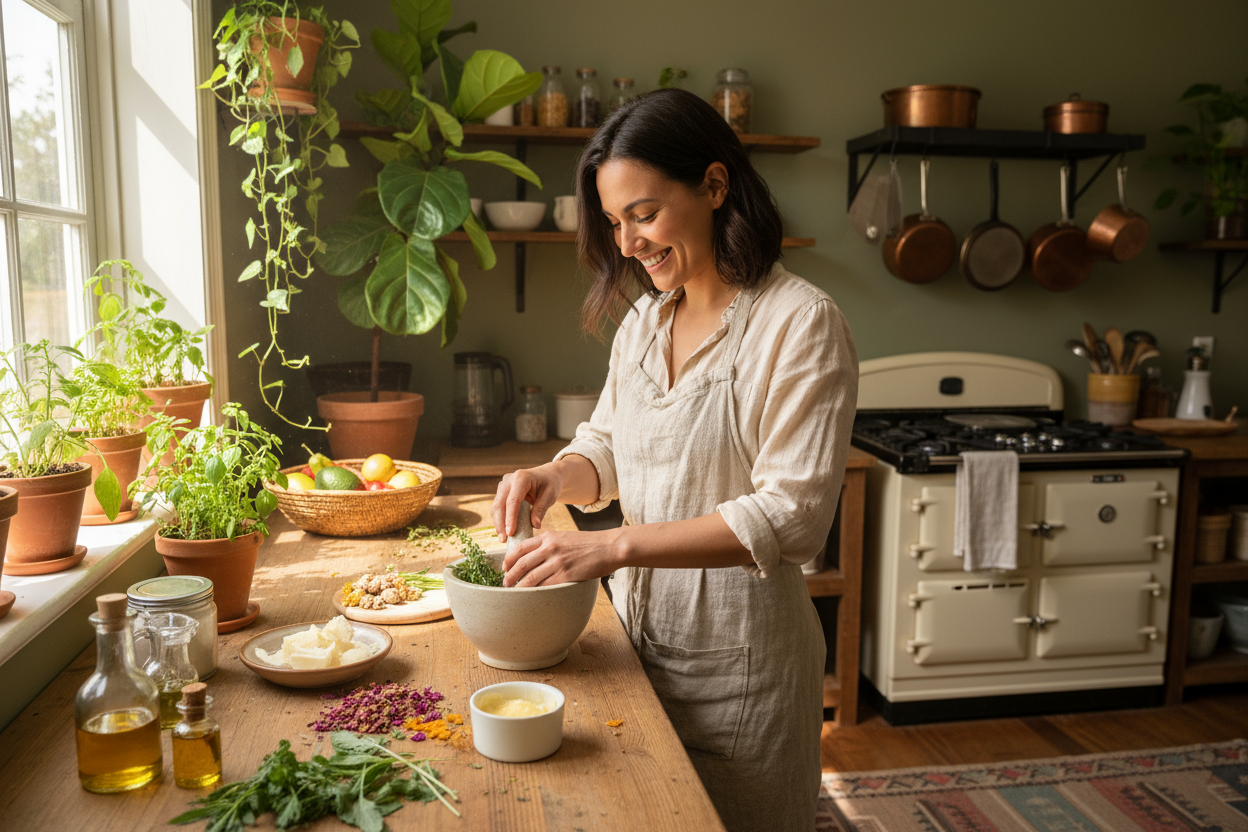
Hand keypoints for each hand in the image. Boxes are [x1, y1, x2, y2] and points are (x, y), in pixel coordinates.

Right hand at [492, 464, 564, 538]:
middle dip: (500, 523)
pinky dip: (500, 520)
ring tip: (503, 539)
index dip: (510, 518)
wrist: (548, 475)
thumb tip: (535, 526)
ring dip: (498, 524)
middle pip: (500, 504)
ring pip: (496, 507)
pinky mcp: (502, 492)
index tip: (510, 533)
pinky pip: (498, 508)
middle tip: (504, 540)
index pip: (512, 500)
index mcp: (521, 478)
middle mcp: (509, 480)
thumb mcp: (550, 496)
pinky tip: (504, 532)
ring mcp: (504, 485)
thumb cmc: (550, 484)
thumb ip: (541, 510)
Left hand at [503, 529, 618, 586]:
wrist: (609, 547)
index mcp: (548, 536)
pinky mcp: (566, 574)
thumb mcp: (565, 536)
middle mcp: (550, 547)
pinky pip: (545, 585)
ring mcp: (557, 561)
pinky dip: (535, 591)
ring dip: (519, 586)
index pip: (521, 547)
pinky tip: (530, 596)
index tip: (505, 567)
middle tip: (505, 583)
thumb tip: (535, 556)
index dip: (509, 559)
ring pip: (530, 577)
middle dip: (510, 575)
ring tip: (514, 591)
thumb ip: (549, 543)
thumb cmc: (589, 543)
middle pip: (522, 563)